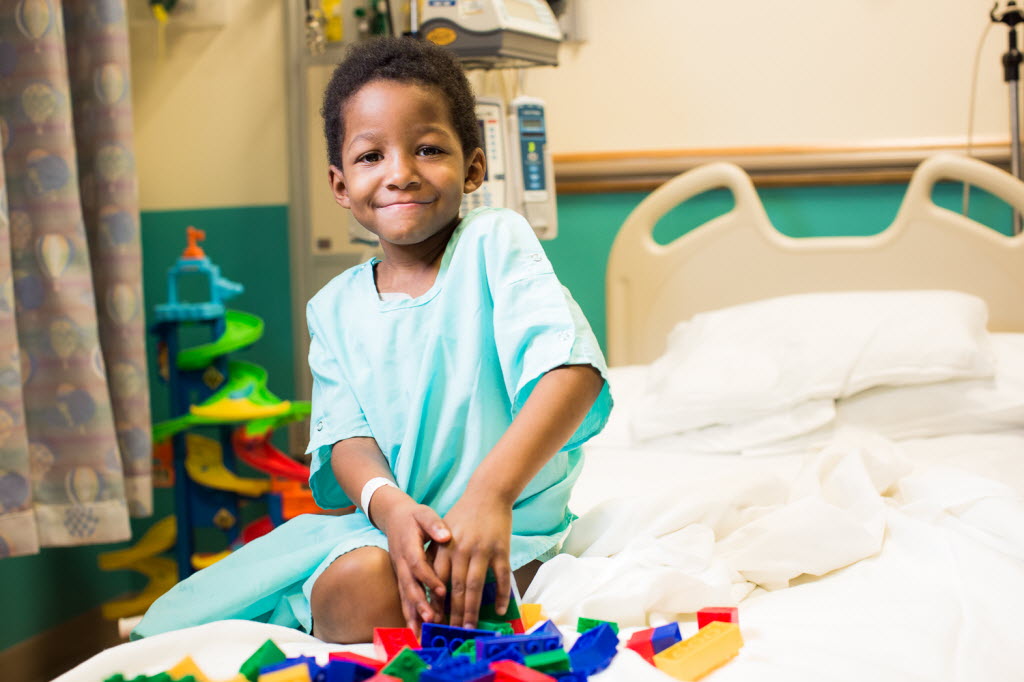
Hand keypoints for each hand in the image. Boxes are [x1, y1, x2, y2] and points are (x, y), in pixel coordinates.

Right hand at [372, 487, 451, 631]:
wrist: (393, 517)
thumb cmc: (414, 516)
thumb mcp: (424, 514)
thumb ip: (434, 524)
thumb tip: (446, 536)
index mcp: (408, 546)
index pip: (418, 565)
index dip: (429, 579)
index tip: (442, 591)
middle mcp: (401, 562)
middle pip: (409, 586)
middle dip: (420, 604)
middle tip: (431, 618)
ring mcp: (399, 572)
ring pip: (404, 596)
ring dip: (412, 615)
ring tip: (420, 633)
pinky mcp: (401, 578)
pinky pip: (404, 599)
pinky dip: (409, 615)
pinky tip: (415, 631)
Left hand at [430, 488, 512, 628]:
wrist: (488, 492)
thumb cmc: (464, 514)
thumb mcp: (444, 532)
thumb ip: (438, 555)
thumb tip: (433, 585)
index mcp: (445, 547)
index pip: (438, 581)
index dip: (435, 603)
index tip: (433, 621)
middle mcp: (462, 550)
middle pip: (455, 588)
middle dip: (453, 614)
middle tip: (452, 633)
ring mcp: (483, 550)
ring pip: (476, 586)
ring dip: (472, 609)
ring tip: (470, 628)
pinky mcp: (501, 549)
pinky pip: (502, 576)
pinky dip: (501, 594)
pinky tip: (499, 610)